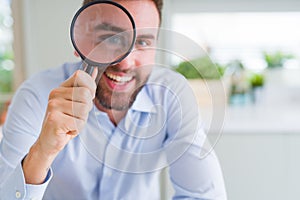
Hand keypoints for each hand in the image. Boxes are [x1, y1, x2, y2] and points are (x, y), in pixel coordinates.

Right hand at [22, 69, 96, 183]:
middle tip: (75, 115)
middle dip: (86, 108)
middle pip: (86, 94)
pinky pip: (79, 122)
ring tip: (71, 122)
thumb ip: (84, 88)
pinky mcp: (55, 120)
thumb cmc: (64, 122)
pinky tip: (67, 130)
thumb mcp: (74, 103)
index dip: (90, 87)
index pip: (81, 76)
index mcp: (60, 88)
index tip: (87, 99)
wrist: (48, 141)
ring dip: (81, 120)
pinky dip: (77, 129)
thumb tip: (93, 71)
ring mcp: (53, 106)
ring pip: (84, 109)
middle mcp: (55, 94)